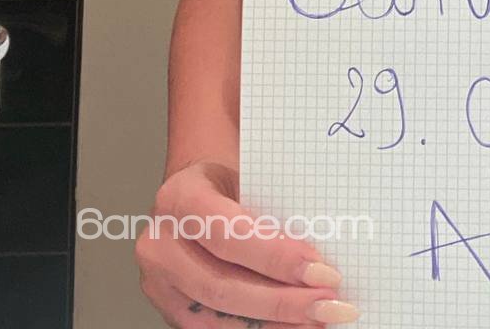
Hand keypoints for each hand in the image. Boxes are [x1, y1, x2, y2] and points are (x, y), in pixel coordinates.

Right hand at [135, 159, 359, 326]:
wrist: (196, 188)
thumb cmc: (229, 180)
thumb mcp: (248, 176)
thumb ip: (274, 207)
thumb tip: (331, 241)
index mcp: (180, 198)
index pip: (229, 234)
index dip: (277, 257)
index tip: (323, 271)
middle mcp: (160, 244)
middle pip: (223, 285)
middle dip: (283, 300)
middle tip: (331, 302)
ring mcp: (158, 282)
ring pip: (218, 316)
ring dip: (275, 324)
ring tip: (319, 319)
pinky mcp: (168, 308)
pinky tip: (291, 328)